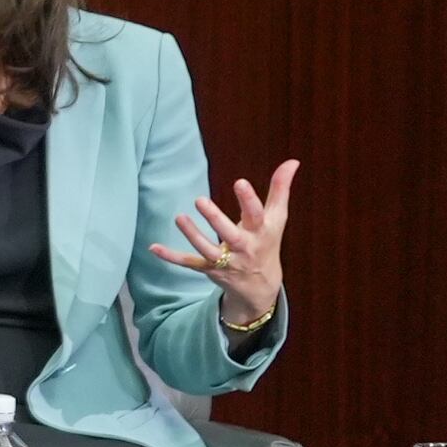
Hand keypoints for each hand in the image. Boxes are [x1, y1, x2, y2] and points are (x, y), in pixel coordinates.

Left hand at [156, 158, 295, 330]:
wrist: (261, 284)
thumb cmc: (267, 241)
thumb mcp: (276, 217)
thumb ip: (280, 189)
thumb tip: (292, 161)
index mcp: (261, 232)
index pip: (256, 215)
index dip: (249, 200)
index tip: (239, 183)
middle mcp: (244, 248)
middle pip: (230, 234)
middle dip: (216, 219)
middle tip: (200, 200)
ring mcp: (226, 260)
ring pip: (207, 250)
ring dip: (192, 235)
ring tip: (179, 218)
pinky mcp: (209, 269)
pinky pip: (189, 263)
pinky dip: (171, 257)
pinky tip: (154, 247)